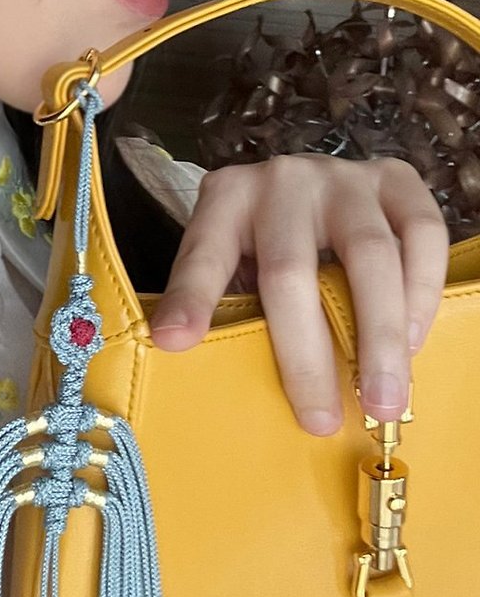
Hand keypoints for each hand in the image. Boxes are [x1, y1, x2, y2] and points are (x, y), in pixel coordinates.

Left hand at [150, 154, 449, 434]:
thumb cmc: (272, 242)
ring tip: (381, 399)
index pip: (204, 254)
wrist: (322, 186)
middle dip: (305, 354)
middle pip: (291, 270)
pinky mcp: (396, 179)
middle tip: (320, 420)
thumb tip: (204, 372)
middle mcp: (282, 179)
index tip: (173, 343)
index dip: (190, 299)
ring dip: (378, 336)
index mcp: (227, 198)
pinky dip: (421, 295)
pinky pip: (422, 236)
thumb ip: (228, 304)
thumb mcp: (235, 263)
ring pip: (369, 254)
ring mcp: (343, 176)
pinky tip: (412, 342)